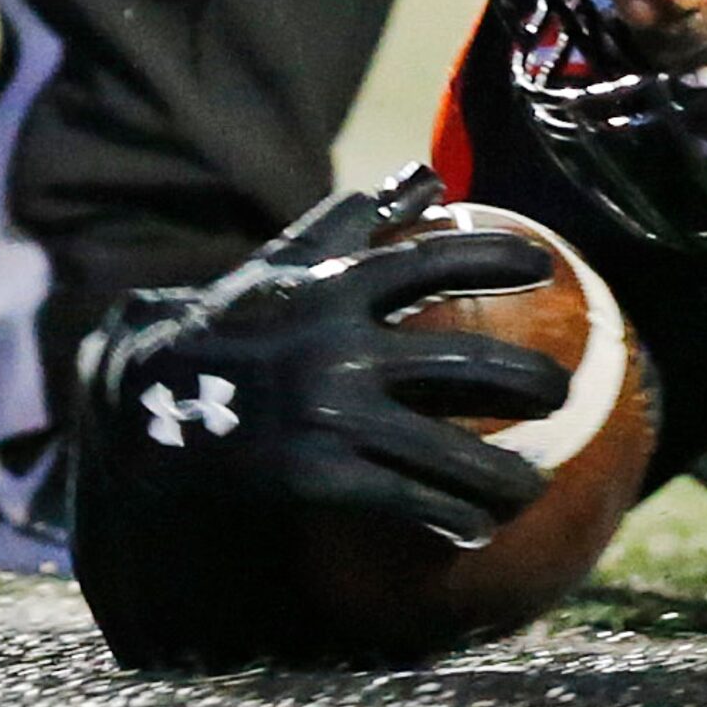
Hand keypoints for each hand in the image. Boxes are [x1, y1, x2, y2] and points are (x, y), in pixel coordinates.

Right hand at [78, 165, 571, 544]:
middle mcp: (337, 349)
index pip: (432, 260)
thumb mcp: (286, 266)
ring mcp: (325, 416)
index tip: (546, 263)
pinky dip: (449, 518)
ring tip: (533, 487)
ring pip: (446, 453)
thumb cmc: (234, 327)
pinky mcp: (310, 475)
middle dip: (532, 384)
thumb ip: (355, 221)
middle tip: (563, 395)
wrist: (143, 412)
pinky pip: (404, 501)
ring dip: (506, 477)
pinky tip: (475, 530)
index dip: (495, 258)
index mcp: (334, 289)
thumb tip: (424, 175)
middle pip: (466, 368)